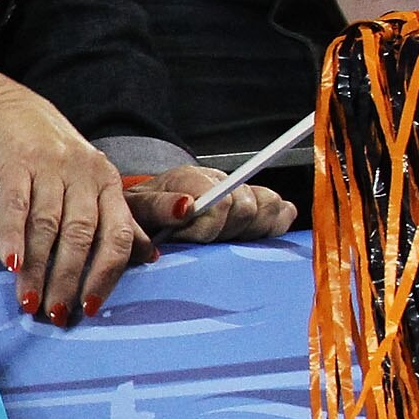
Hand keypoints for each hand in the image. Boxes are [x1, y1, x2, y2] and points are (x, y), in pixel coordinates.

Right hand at [0, 63, 144, 323]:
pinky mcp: (16, 161)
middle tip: (55, 313)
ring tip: (29, 300)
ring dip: (38, 268)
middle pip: (81, 235)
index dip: (106, 274)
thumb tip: (149, 256)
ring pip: (47, 226)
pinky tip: (10, 263)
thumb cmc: (52, 151)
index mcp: (107, 183)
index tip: (90, 306)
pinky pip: (14, 205)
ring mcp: (50, 166)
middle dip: (68, 279)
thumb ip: (118, 219)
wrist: (9, 107)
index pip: (117, 234)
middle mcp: (84, 174)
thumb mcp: (91, 181)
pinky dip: (11, 236)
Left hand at [124, 163, 299, 245]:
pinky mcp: (258, 207)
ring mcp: (240, 192)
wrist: (143, 220)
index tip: (186, 237)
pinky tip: (249, 236)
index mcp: (190, 178)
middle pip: (248, 208)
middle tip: (199, 241)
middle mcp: (219, 180)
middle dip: (224, 232)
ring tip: (220, 240)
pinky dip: (272, 225)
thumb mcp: (135, 211)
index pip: (221, 202)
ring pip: (269, 207)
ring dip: (248, 231)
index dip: (206, 228)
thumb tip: (187, 206)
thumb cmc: (137, 216)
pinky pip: (283, 212)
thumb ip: (158, 208)